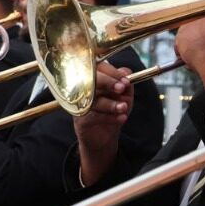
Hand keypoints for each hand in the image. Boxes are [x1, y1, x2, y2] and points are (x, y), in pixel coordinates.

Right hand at [72, 63, 133, 184]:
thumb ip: (125, 83)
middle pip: (89, 80)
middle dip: (107, 82)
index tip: (125, 80)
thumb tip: (126, 72)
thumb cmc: (112, 111)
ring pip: (92, 100)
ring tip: (124, 107)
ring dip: (111, 103)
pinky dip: (110, 118)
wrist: (104, 137)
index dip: (111, 72)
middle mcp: (81, 89)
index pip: (96, 68)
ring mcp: (79, 104)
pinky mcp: (80, 120)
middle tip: (122, 88)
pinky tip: (122, 118)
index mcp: (92, 79)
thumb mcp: (123, 96)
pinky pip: (94, 117)